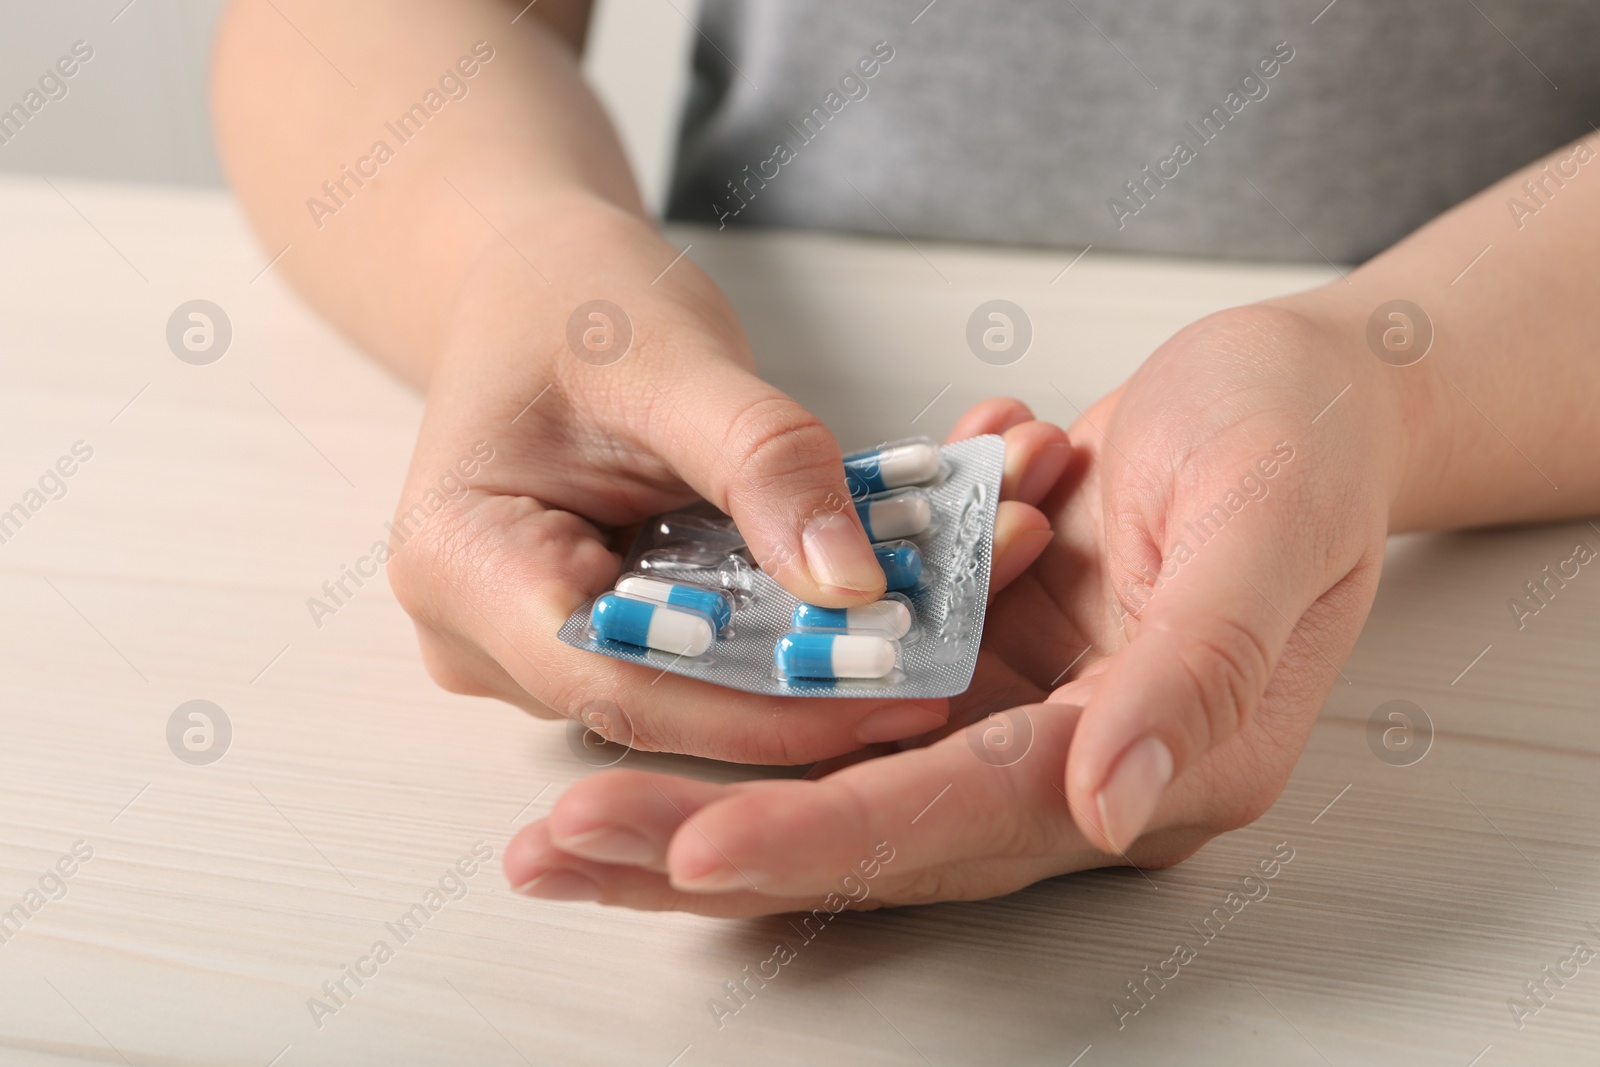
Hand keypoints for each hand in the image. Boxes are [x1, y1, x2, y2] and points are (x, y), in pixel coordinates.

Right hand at [385, 195, 1066, 761]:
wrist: (538, 292)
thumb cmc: (575, 302)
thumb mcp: (674, 359)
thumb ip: (763, 462)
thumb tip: (853, 583)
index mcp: (459, 563)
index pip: (618, 679)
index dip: (759, 705)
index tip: (890, 682)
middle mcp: (479, 636)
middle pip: (661, 706)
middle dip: (809, 691)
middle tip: (948, 662)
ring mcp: (529, 653)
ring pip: (692, 699)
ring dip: (811, 670)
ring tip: (940, 627)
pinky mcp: (589, 644)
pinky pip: (700, 667)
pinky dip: (787, 642)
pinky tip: (879, 616)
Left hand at [502, 301, 1408, 911]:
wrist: (1305, 384)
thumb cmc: (1302, 434)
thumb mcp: (1272, 518)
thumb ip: (1201, 666)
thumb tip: (1112, 798)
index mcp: (1163, 756)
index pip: (968, 814)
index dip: (833, 834)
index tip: (700, 847)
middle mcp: (1079, 762)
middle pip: (876, 827)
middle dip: (715, 842)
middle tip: (563, 849)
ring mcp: (1022, 714)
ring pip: (836, 779)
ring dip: (703, 794)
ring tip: (564, 820)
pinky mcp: (981, 658)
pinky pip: (848, 699)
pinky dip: (753, 704)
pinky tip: (639, 705)